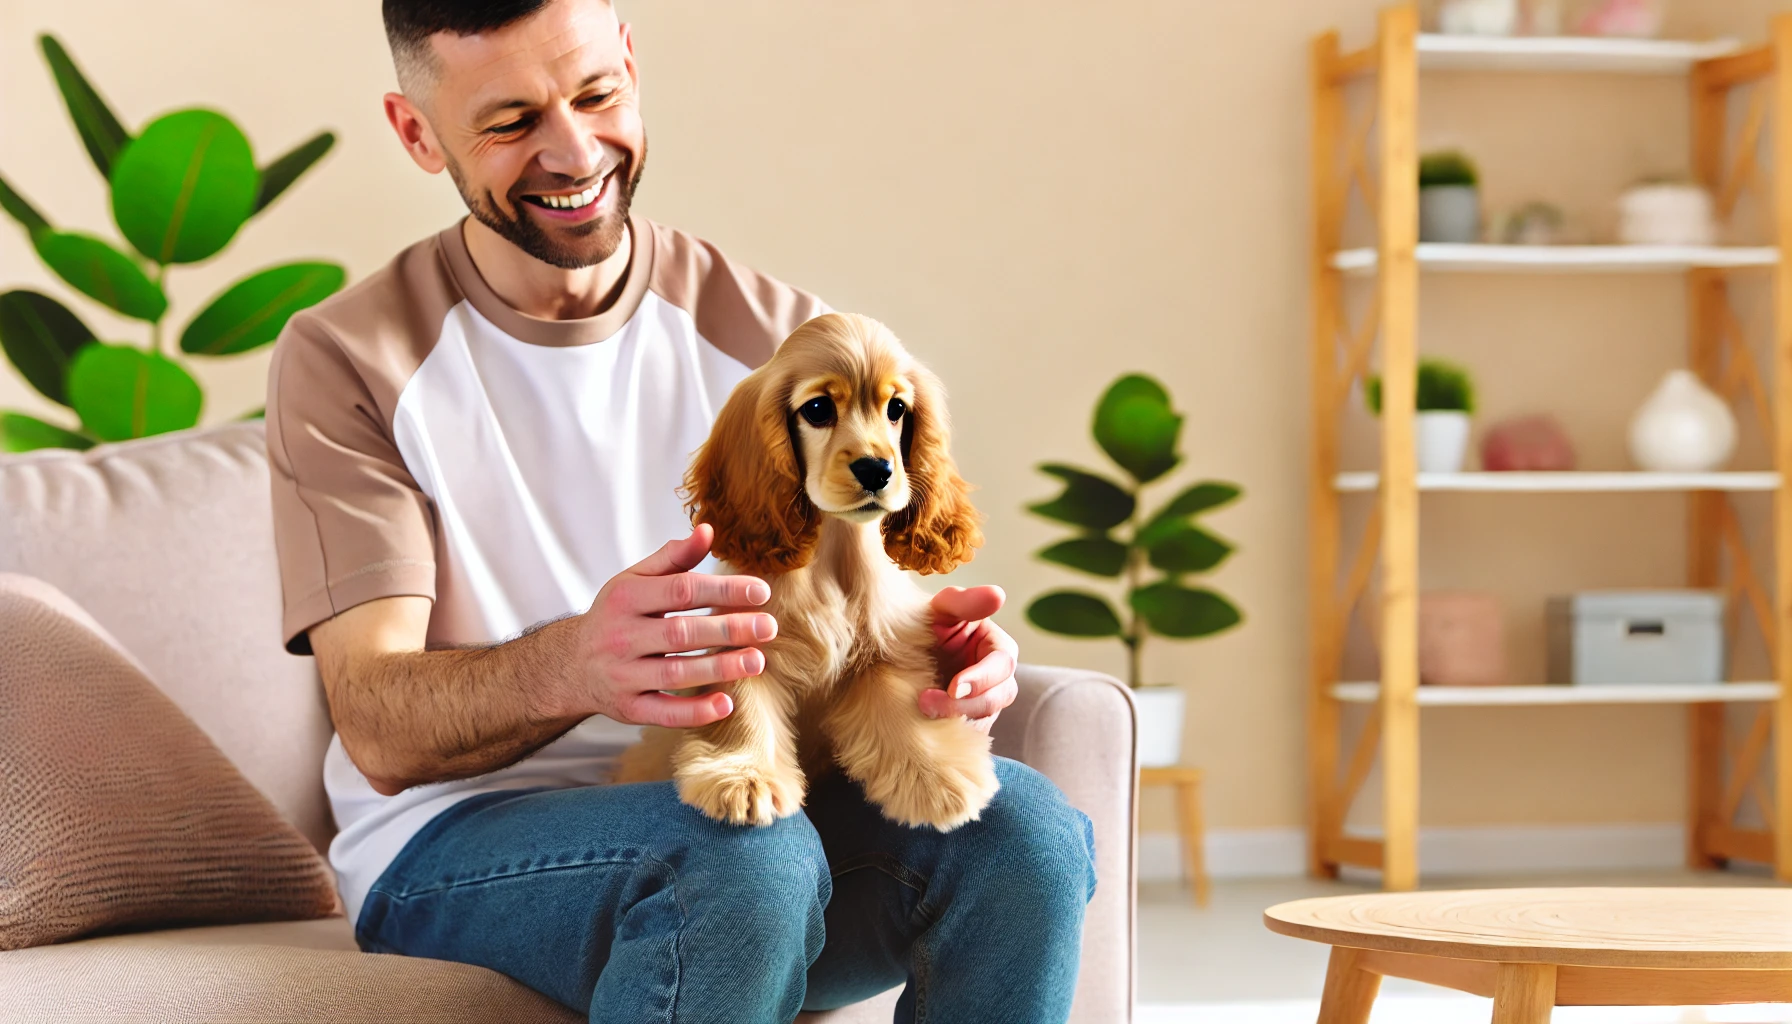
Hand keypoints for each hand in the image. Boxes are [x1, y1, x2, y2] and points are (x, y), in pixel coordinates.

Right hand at [567, 524, 776, 728]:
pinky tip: (727, 703)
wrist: (570, 664)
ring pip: (675, 674)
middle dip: (727, 630)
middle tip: (769, 627)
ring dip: (719, 668)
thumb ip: (673, 558)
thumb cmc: (615, 616)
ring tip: (757, 661)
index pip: (680, 590)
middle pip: (680, 633)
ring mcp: (622, 676)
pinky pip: (664, 713)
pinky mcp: (628, 709)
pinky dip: (694, 711)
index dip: (722, 590)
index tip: (760, 592)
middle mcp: (620, 637)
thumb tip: (707, 530)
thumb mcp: (634, 580)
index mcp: (625, 598)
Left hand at [922, 585, 1018, 733]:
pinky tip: (925, 728)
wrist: (899, 655)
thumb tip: (998, 594)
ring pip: (983, 720)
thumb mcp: (940, 609)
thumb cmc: (925, 625)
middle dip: (965, 704)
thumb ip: (964, 602)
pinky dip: (949, 734)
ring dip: (954, 720)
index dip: (981, 678)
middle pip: (997, 698)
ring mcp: (984, 704)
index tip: (955, 686)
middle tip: (927, 702)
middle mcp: (998, 679)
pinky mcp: (967, 723)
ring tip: (920, 712)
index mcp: (998, 649)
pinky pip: (967, 736)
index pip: (1001, 666)